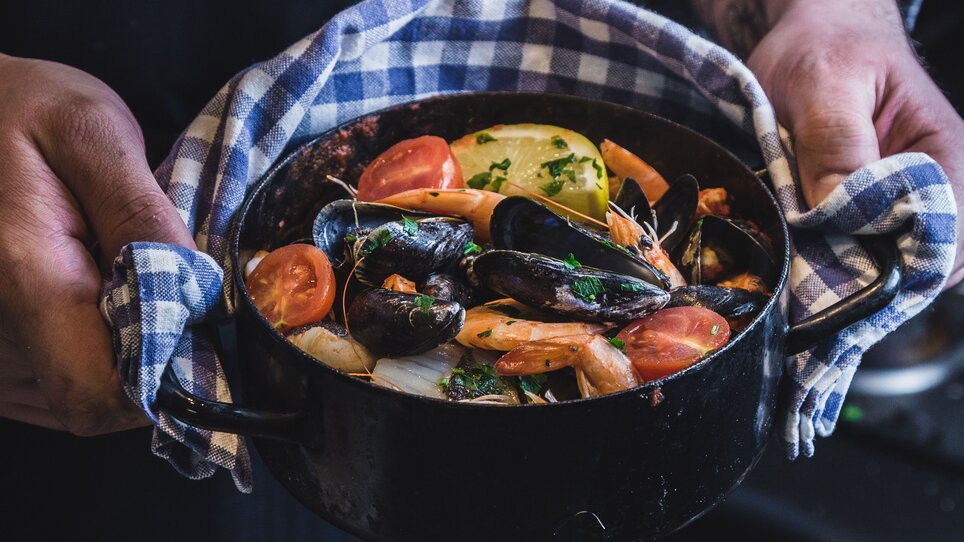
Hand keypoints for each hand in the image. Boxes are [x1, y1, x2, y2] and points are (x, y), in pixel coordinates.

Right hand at [0, 55, 195, 434]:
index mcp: (23, 277)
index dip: (160, 379)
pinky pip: (50, 385)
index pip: (100, 396)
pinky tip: (85, 291)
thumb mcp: (94, 135)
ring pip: (74, 397)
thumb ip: (141, 215)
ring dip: (114, 347)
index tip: (192, 331)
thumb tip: (192, 294)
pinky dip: (84, 347)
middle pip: (94, 398)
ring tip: (110, 274)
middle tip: (155, 280)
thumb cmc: (24, 111)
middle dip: (146, 352)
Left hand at [691, 0, 963, 284]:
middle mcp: (928, 187)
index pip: (947, 240)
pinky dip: (823, 260)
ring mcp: (892, 201)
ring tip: (800, 274)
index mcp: (943, 157)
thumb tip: (837, 211)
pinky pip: (849, 250)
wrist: (808, 32)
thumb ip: (835, 142)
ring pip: (879, 264)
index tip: (845, 281)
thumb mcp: (824, 84)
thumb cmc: (825, 46)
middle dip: (864, 282)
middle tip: (810, 285)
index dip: (901, 273)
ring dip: (839, 276)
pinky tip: (797, 256)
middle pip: (913, 264)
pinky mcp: (857, 208)